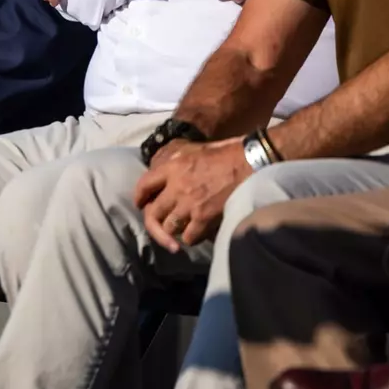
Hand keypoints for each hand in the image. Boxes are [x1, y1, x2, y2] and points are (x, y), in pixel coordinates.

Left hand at [133, 138, 250, 251]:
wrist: (249, 163)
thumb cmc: (225, 152)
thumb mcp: (193, 150)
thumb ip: (176, 163)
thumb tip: (164, 174)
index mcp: (172, 167)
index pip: (144, 184)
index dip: (139, 196)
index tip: (139, 204)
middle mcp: (176, 187)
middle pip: (153, 213)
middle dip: (153, 223)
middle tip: (159, 228)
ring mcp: (189, 204)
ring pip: (169, 227)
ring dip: (173, 231)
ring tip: (179, 230)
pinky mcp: (204, 218)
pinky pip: (189, 237)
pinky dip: (191, 238)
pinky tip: (196, 234)